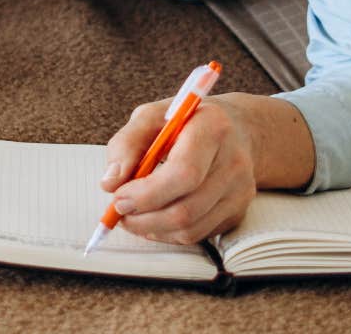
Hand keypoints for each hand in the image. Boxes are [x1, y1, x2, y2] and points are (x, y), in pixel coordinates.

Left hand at [99, 94, 257, 244]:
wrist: (236, 130)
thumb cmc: (186, 122)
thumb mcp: (151, 116)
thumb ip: (126, 144)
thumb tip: (110, 183)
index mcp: (212, 128)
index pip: (184, 173)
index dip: (147, 193)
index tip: (118, 197)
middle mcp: (233, 162)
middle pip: (187, 209)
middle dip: (144, 217)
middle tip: (118, 211)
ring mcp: (239, 191)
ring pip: (191, 228)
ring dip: (152, 229)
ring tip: (131, 216)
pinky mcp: (238, 211)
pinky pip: (198, 234)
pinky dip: (168, 233)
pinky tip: (153, 219)